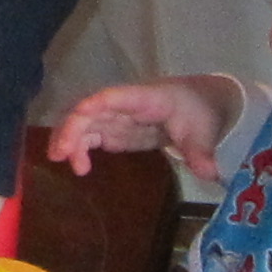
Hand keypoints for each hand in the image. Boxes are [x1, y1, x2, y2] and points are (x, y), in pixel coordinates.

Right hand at [48, 75, 239, 182]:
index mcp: (147, 99)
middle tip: (61, 154)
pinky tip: (78, 164)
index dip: (97, 104)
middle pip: (92, 110)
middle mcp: (125, 105)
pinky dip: (80, 147)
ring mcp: (119, 117)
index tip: (79, 113)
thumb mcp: (204, 132)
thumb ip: (202, 152)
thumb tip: (210, 174)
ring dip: (70, 138)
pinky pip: (92, 134)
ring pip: (86, 122)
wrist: (200, 103)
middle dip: (73, 128)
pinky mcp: (117, 130)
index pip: (117, 97)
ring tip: (62, 161)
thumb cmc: (199, 111)